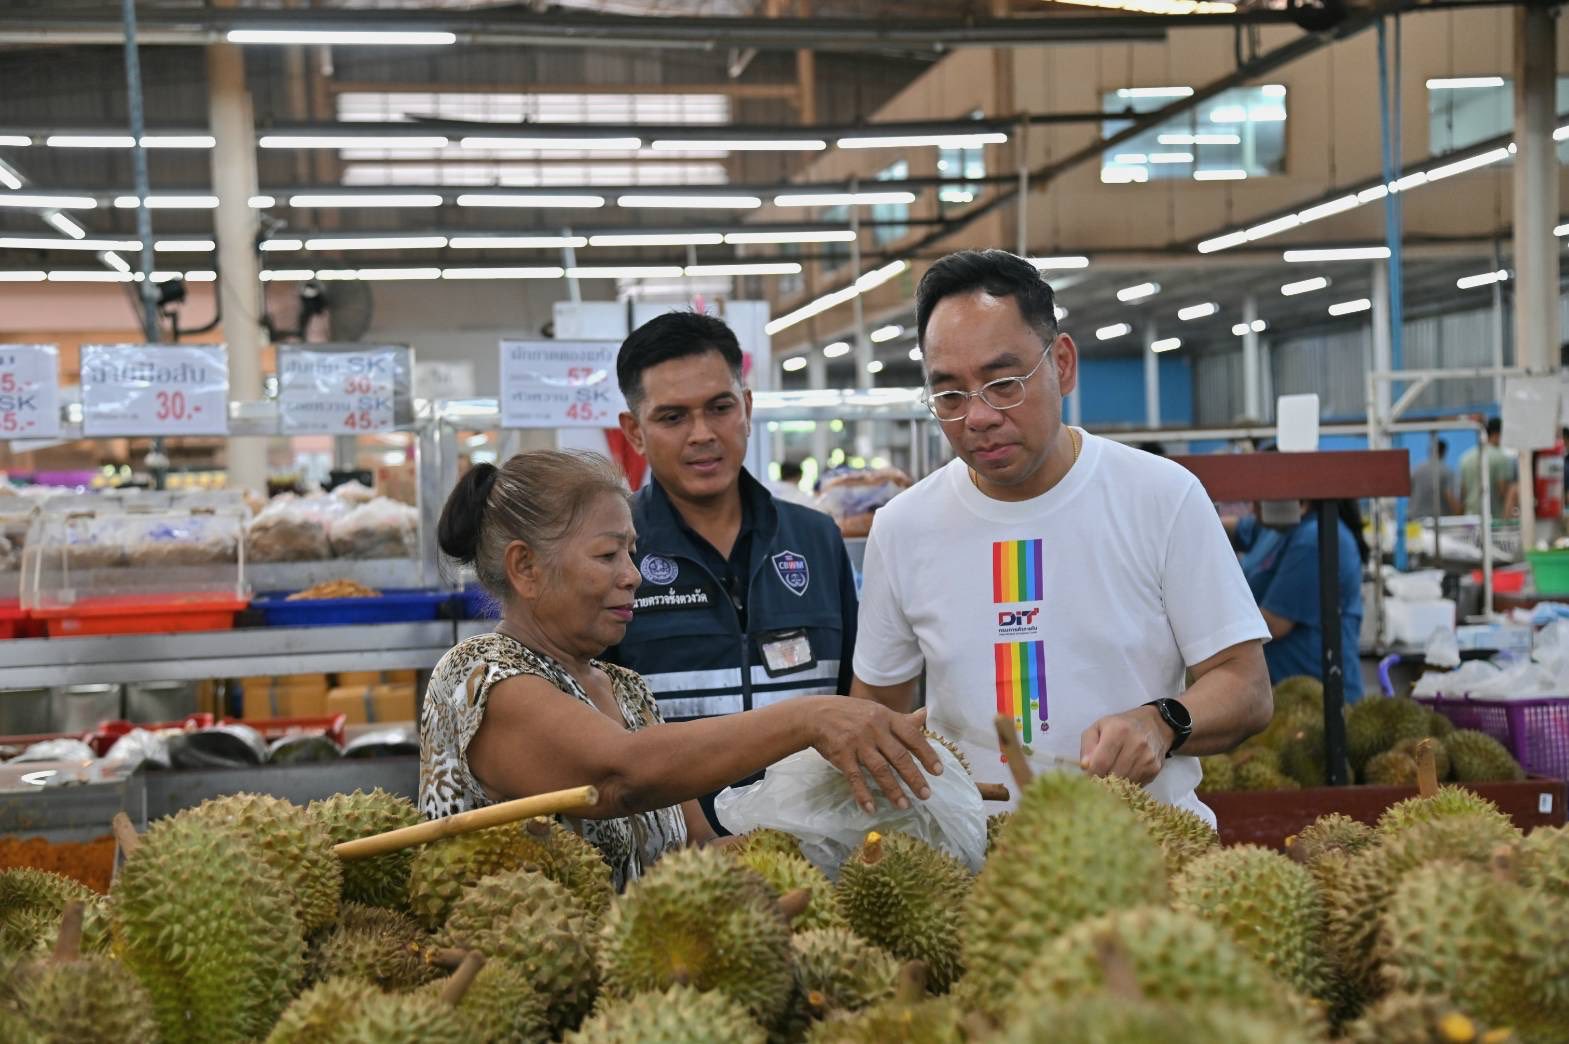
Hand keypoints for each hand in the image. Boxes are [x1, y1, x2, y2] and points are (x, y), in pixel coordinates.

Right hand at [807, 701, 942, 813]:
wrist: (816, 715)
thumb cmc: (851, 714)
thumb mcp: (877, 711)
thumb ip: (901, 718)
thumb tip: (925, 714)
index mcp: (886, 717)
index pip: (912, 736)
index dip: (926, 754)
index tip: (938, 772)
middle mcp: (874, 729)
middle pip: (898, 756)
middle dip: (913, 777)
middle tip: (926, 795)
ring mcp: (858, 742)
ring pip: (879, 769)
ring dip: (893, 789)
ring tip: (904, 805)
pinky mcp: (842, 755)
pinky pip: (855, 778)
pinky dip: (863, 794)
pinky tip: (871, 809)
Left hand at [1078, 705, 1172, 784]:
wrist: (1155, 724)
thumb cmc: (1121, 725)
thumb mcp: (1099, 727)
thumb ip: (1087, 745)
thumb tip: (1085, 766)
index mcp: (1118, 731)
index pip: (1101, 762)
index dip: (1091, 774)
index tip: (1086, 777)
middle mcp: (1135, 744)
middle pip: (1113, 775)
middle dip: (1102, 780)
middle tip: (1097, 779)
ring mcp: (1147, 758)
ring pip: (1124, 783)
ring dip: (1114, 784)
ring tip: (1110, 776)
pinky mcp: (1155, 769)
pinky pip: (1135, 784)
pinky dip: (1126, 784)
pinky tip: (1124, 774)